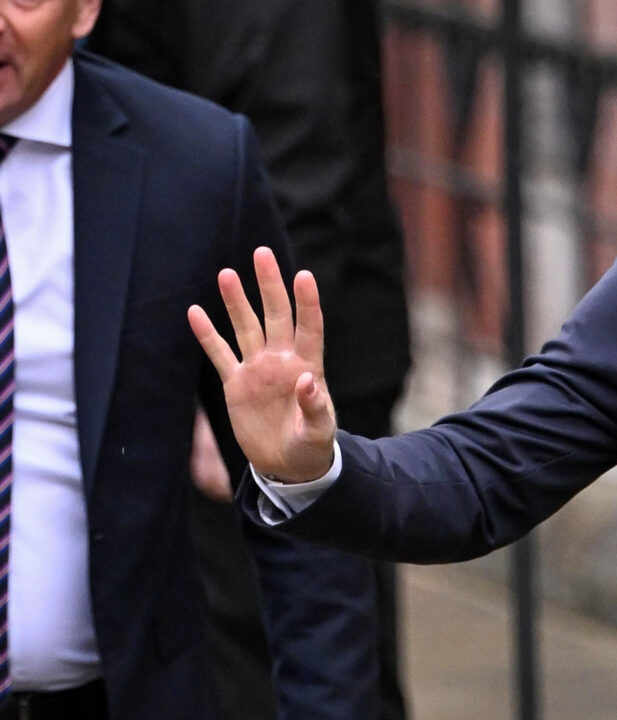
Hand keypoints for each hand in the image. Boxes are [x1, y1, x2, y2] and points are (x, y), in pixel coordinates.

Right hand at [187, 247, 337, 484]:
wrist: (287, 466)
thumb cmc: (311, 449)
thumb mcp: (319, 433)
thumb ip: (315, 408)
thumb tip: (307, 382)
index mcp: (308, 368)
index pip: (309, 328)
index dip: (307, 303)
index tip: (303, 276)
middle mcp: (282, 361)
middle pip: (276, 316)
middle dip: (269, 286)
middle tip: (261, 254)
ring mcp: (257, 369)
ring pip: (245, 327)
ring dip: (236, 302)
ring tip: (227, 274)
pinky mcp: (236, 383)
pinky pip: (220, 354)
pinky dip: (207, 335)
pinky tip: (194, 312)